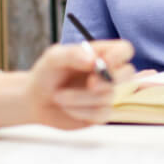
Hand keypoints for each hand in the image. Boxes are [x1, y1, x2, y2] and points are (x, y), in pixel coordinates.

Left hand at [0, 40, 134, 130]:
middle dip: (109, 80)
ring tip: (58, 95)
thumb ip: (73, 54)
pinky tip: (65, 107)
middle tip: (90, 84)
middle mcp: (106, 73)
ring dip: (80, 97)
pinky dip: (80, 111)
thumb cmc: (46, 74)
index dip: (120, 55)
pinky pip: (101, 113)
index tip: (105, 62)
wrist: (34, 100)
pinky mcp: (100, 113)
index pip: (124, 49)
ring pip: (109, 96)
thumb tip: (94, 60)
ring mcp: (105, 94)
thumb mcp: (53, 58)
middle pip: (128, 72)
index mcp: (99, 54)